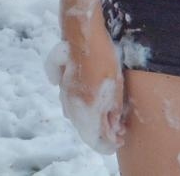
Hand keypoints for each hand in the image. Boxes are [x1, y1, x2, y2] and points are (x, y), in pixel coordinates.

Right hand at [58, 27, 124, 153]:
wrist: (83, 33)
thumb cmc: (103, 60)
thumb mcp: (116, 90)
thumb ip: (112, 114)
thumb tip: (113, 131)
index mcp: (85, 110)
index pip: (93, 140)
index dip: (106, 145)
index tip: (118, 141)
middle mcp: (71, 105)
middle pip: (84, 129)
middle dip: (100, 132)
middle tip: (117, 128)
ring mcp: (64, 92)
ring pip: (75, 116)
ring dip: (90, 119)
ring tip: (106, 113)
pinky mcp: (61, 81)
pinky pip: (68, 102)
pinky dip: (78, 106)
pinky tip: (86, 99)